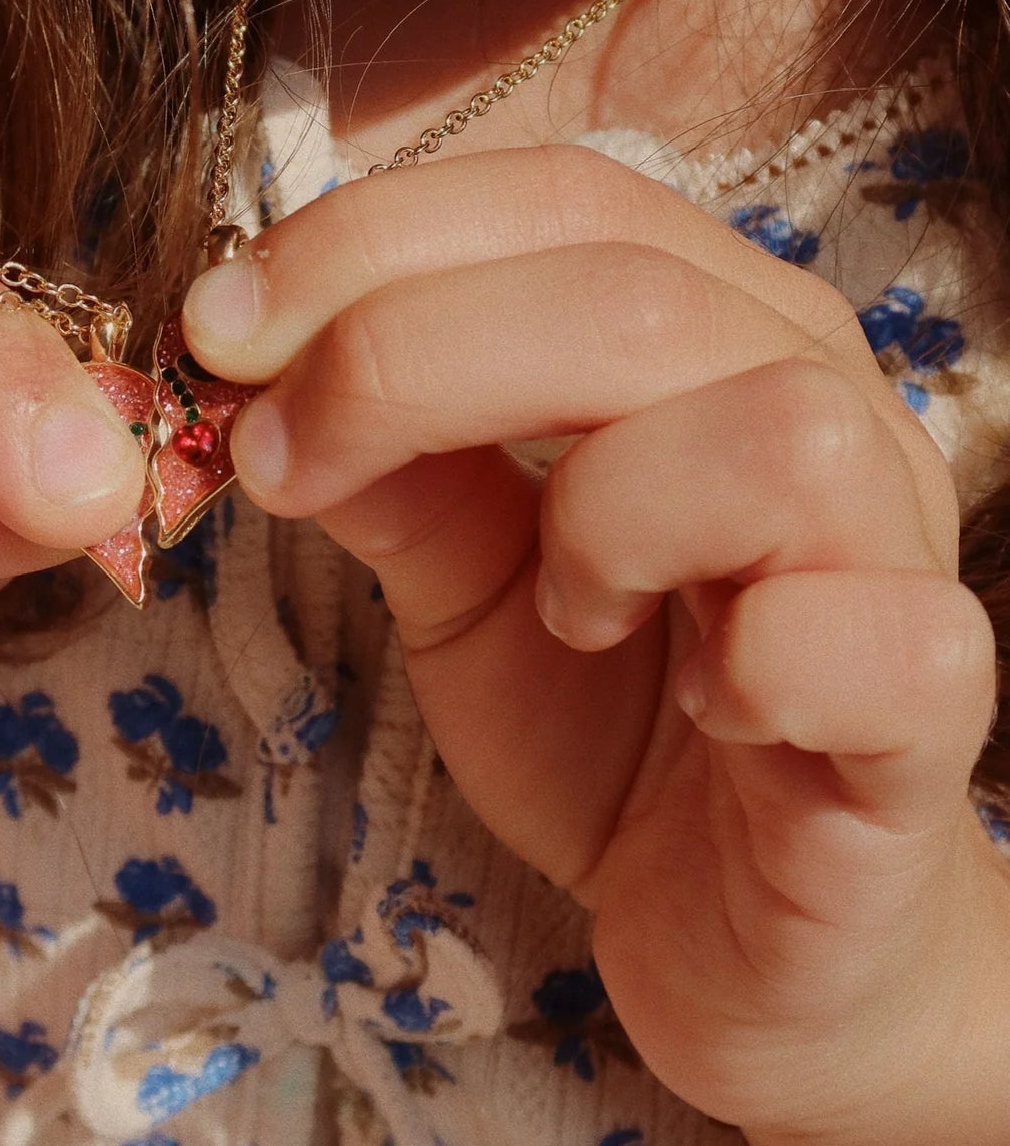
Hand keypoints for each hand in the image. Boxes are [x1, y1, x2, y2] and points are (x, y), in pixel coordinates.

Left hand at [184, 144, 1008, 1141]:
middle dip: (409, 358)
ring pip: (773, 431)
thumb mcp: (462, 588)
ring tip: (560, 607)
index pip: (563, 200)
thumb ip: (388, 473)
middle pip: (633, 293)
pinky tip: (704, 704)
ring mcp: (894, 553)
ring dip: (606, 512)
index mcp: (712, 334)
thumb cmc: (616, 732)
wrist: (751, 945)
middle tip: (279, 462)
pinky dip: (759, 662)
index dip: (373, 239)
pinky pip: (879, 639)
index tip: (218, 326)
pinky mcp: (926, 715)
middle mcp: (823, 404)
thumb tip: (250, 367)